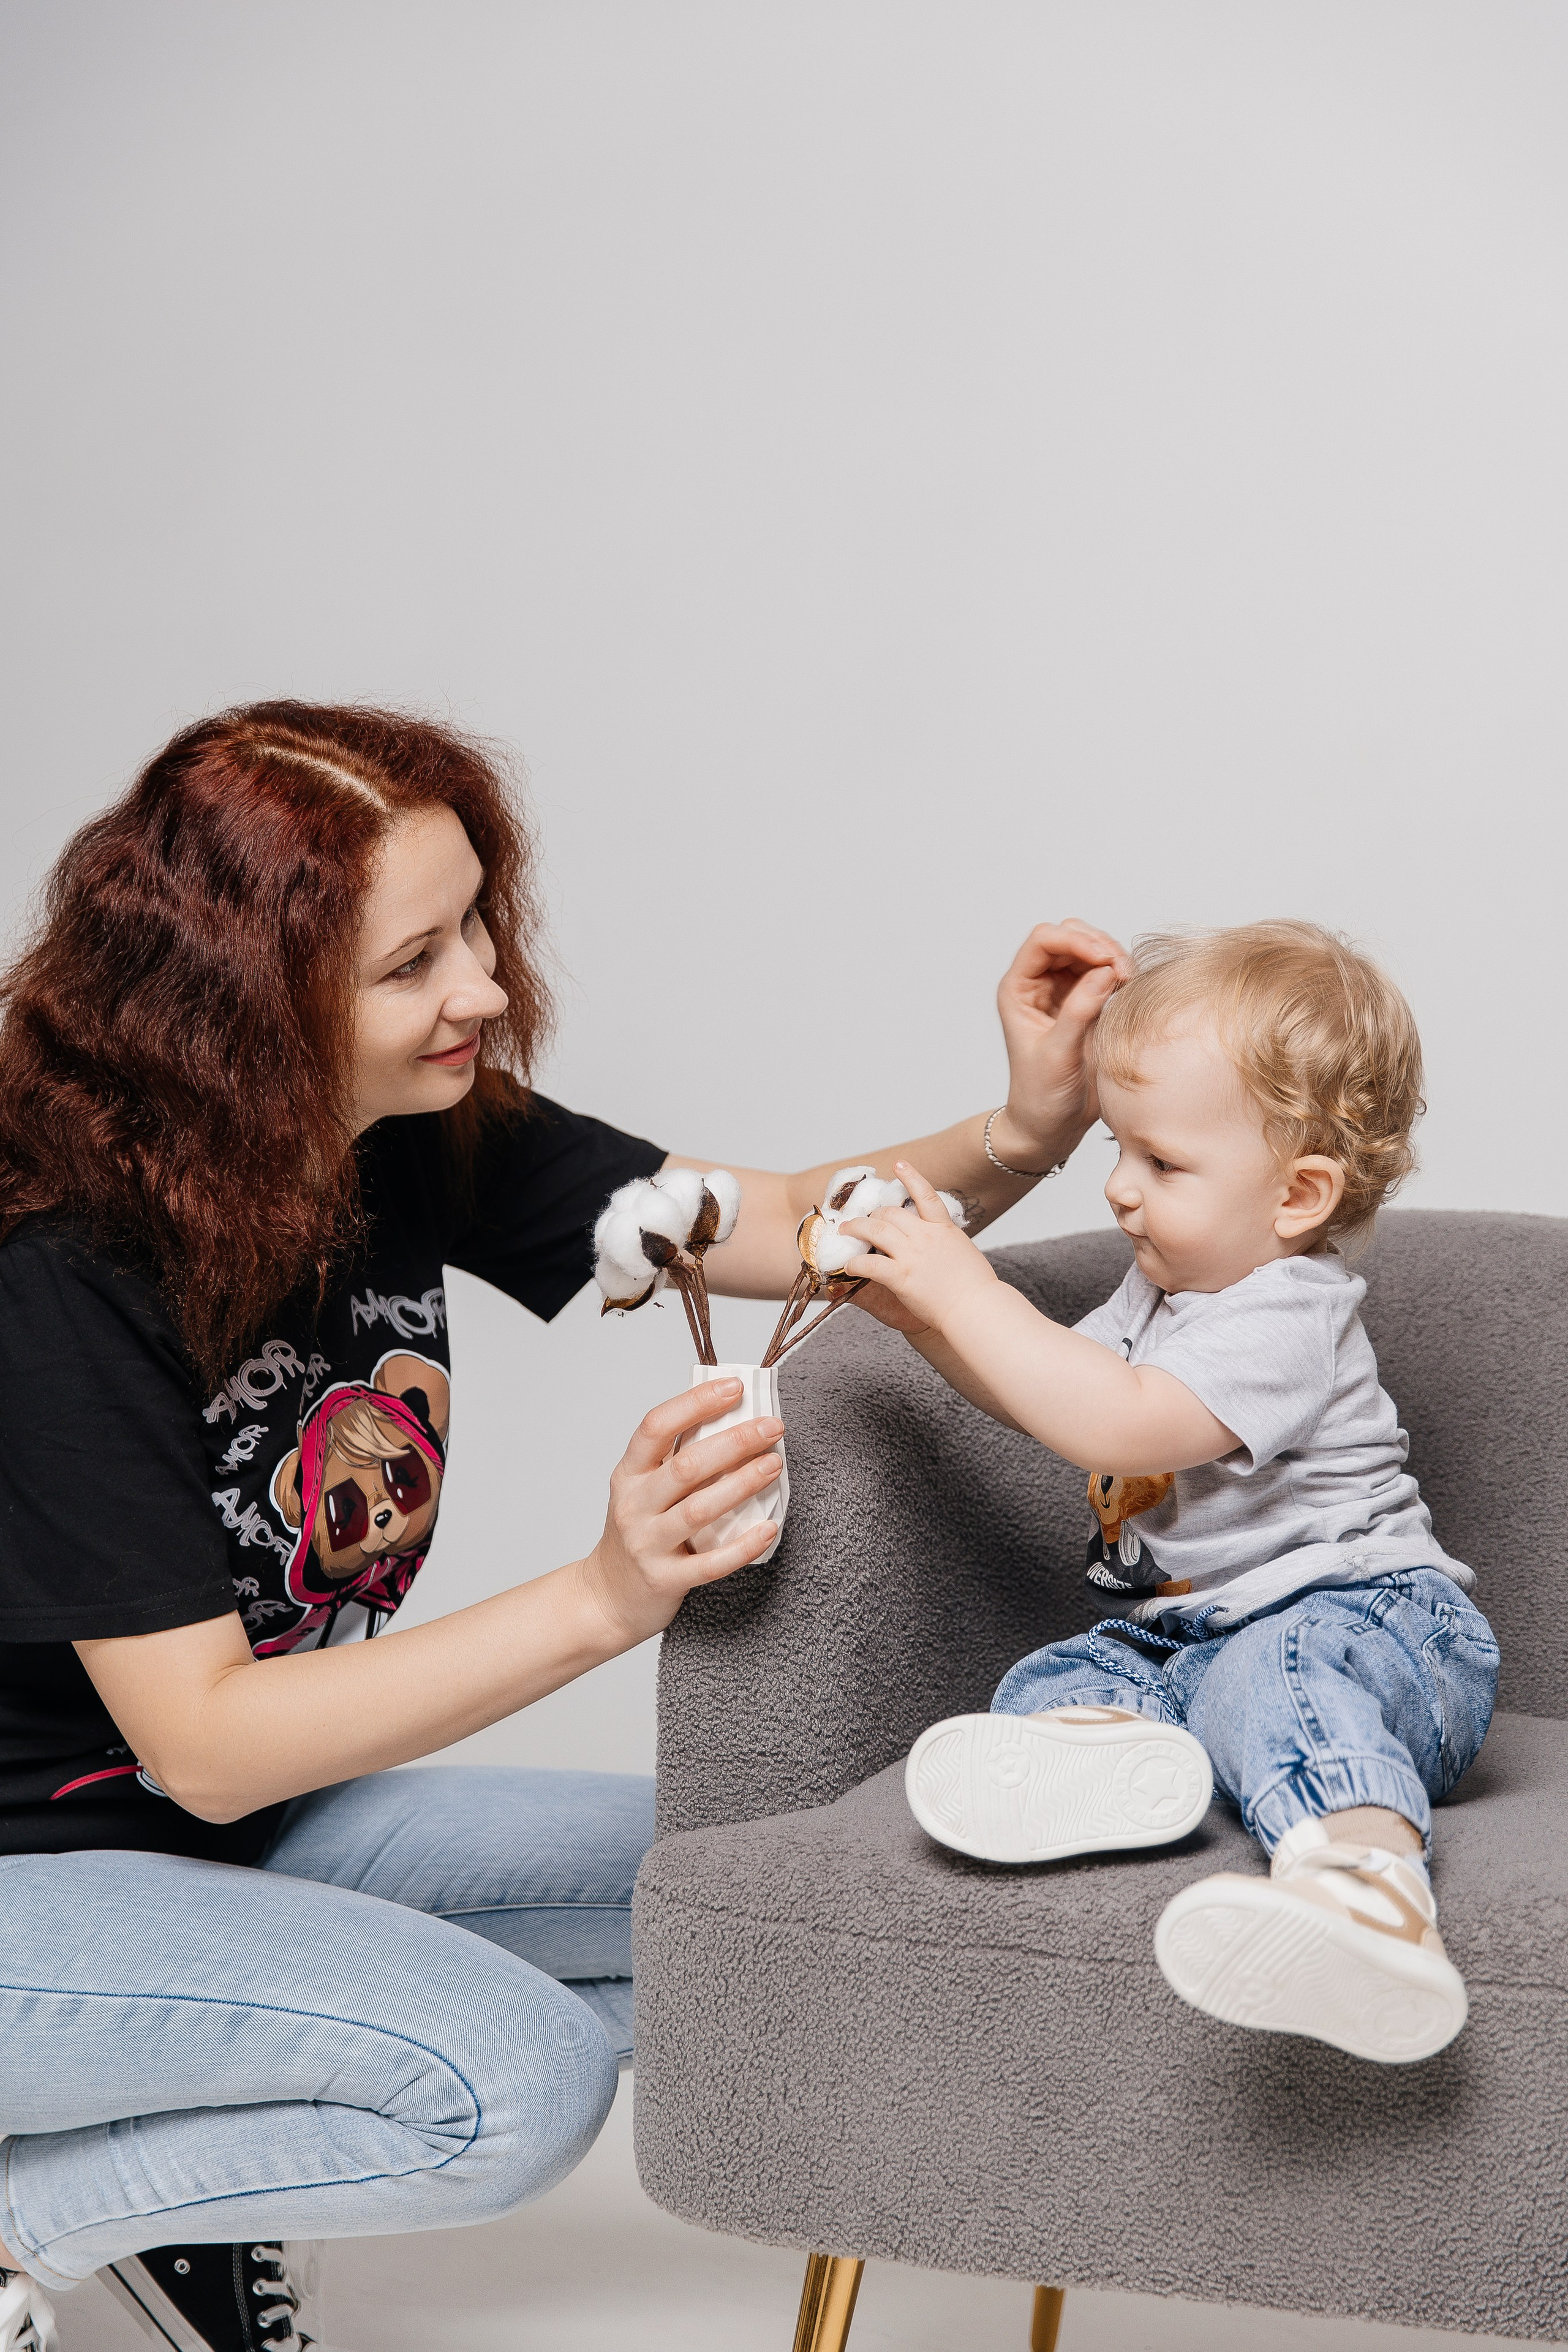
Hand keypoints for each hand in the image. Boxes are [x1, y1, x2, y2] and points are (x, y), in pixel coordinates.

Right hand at [578, 1380, 784, 1647]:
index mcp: (628, 1474)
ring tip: (773, 1466)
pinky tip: (769, 1528)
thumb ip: (675, 1459)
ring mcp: (647, 1544)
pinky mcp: (665, 1580)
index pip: (656, 1427)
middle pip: (685, 1466)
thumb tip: (734, 1417)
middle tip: (772, 1427)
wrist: (607, 1597)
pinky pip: (710, 1563)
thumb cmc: (638, 1533)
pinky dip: (742, 1545)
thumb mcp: (642, 1489)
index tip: (735, 1388)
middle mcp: (633, 1506)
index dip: (695, 1403)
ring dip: (741, 1484)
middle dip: (734, 1442)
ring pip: (698, 1510)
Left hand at [840, 1162, 999, 1336]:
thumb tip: (940, 1239)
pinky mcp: (901, 1276)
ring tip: (845, 1230)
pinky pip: (870, 1263)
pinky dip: (855, 1263)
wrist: (976, 1307)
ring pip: (876, 1231)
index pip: (925, 1195)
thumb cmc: (976, 1286)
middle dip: (873, 1214)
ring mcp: (912, 1255)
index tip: (899, 1165)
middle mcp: (925, 1236)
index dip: (911, 1177)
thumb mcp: (964, 1251)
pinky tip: (848, 1265)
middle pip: (891, 1213)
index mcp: (943, 1228)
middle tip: (862, 1220)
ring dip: (856, 1228)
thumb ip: (947, 1241)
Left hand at [994, 919, 1130, 1168]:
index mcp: (1018, 990)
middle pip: (1070, 937)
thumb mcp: (1057, 1055)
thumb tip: (1106, 972)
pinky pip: (1106, 972)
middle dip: (1098, 945)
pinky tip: (1130, 988)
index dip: (1075, 941)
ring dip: (1113, 957)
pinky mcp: (1088, 1004)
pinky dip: (1121, 973)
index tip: (1104, 960)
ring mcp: (1065, 992)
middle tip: (1123, 972)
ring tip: (1129, 980)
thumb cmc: (1041, 1096)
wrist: (1050, 1126)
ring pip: (1091, 951)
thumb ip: (1079, 1011)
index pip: (1043, 941)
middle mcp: (1040, 985)